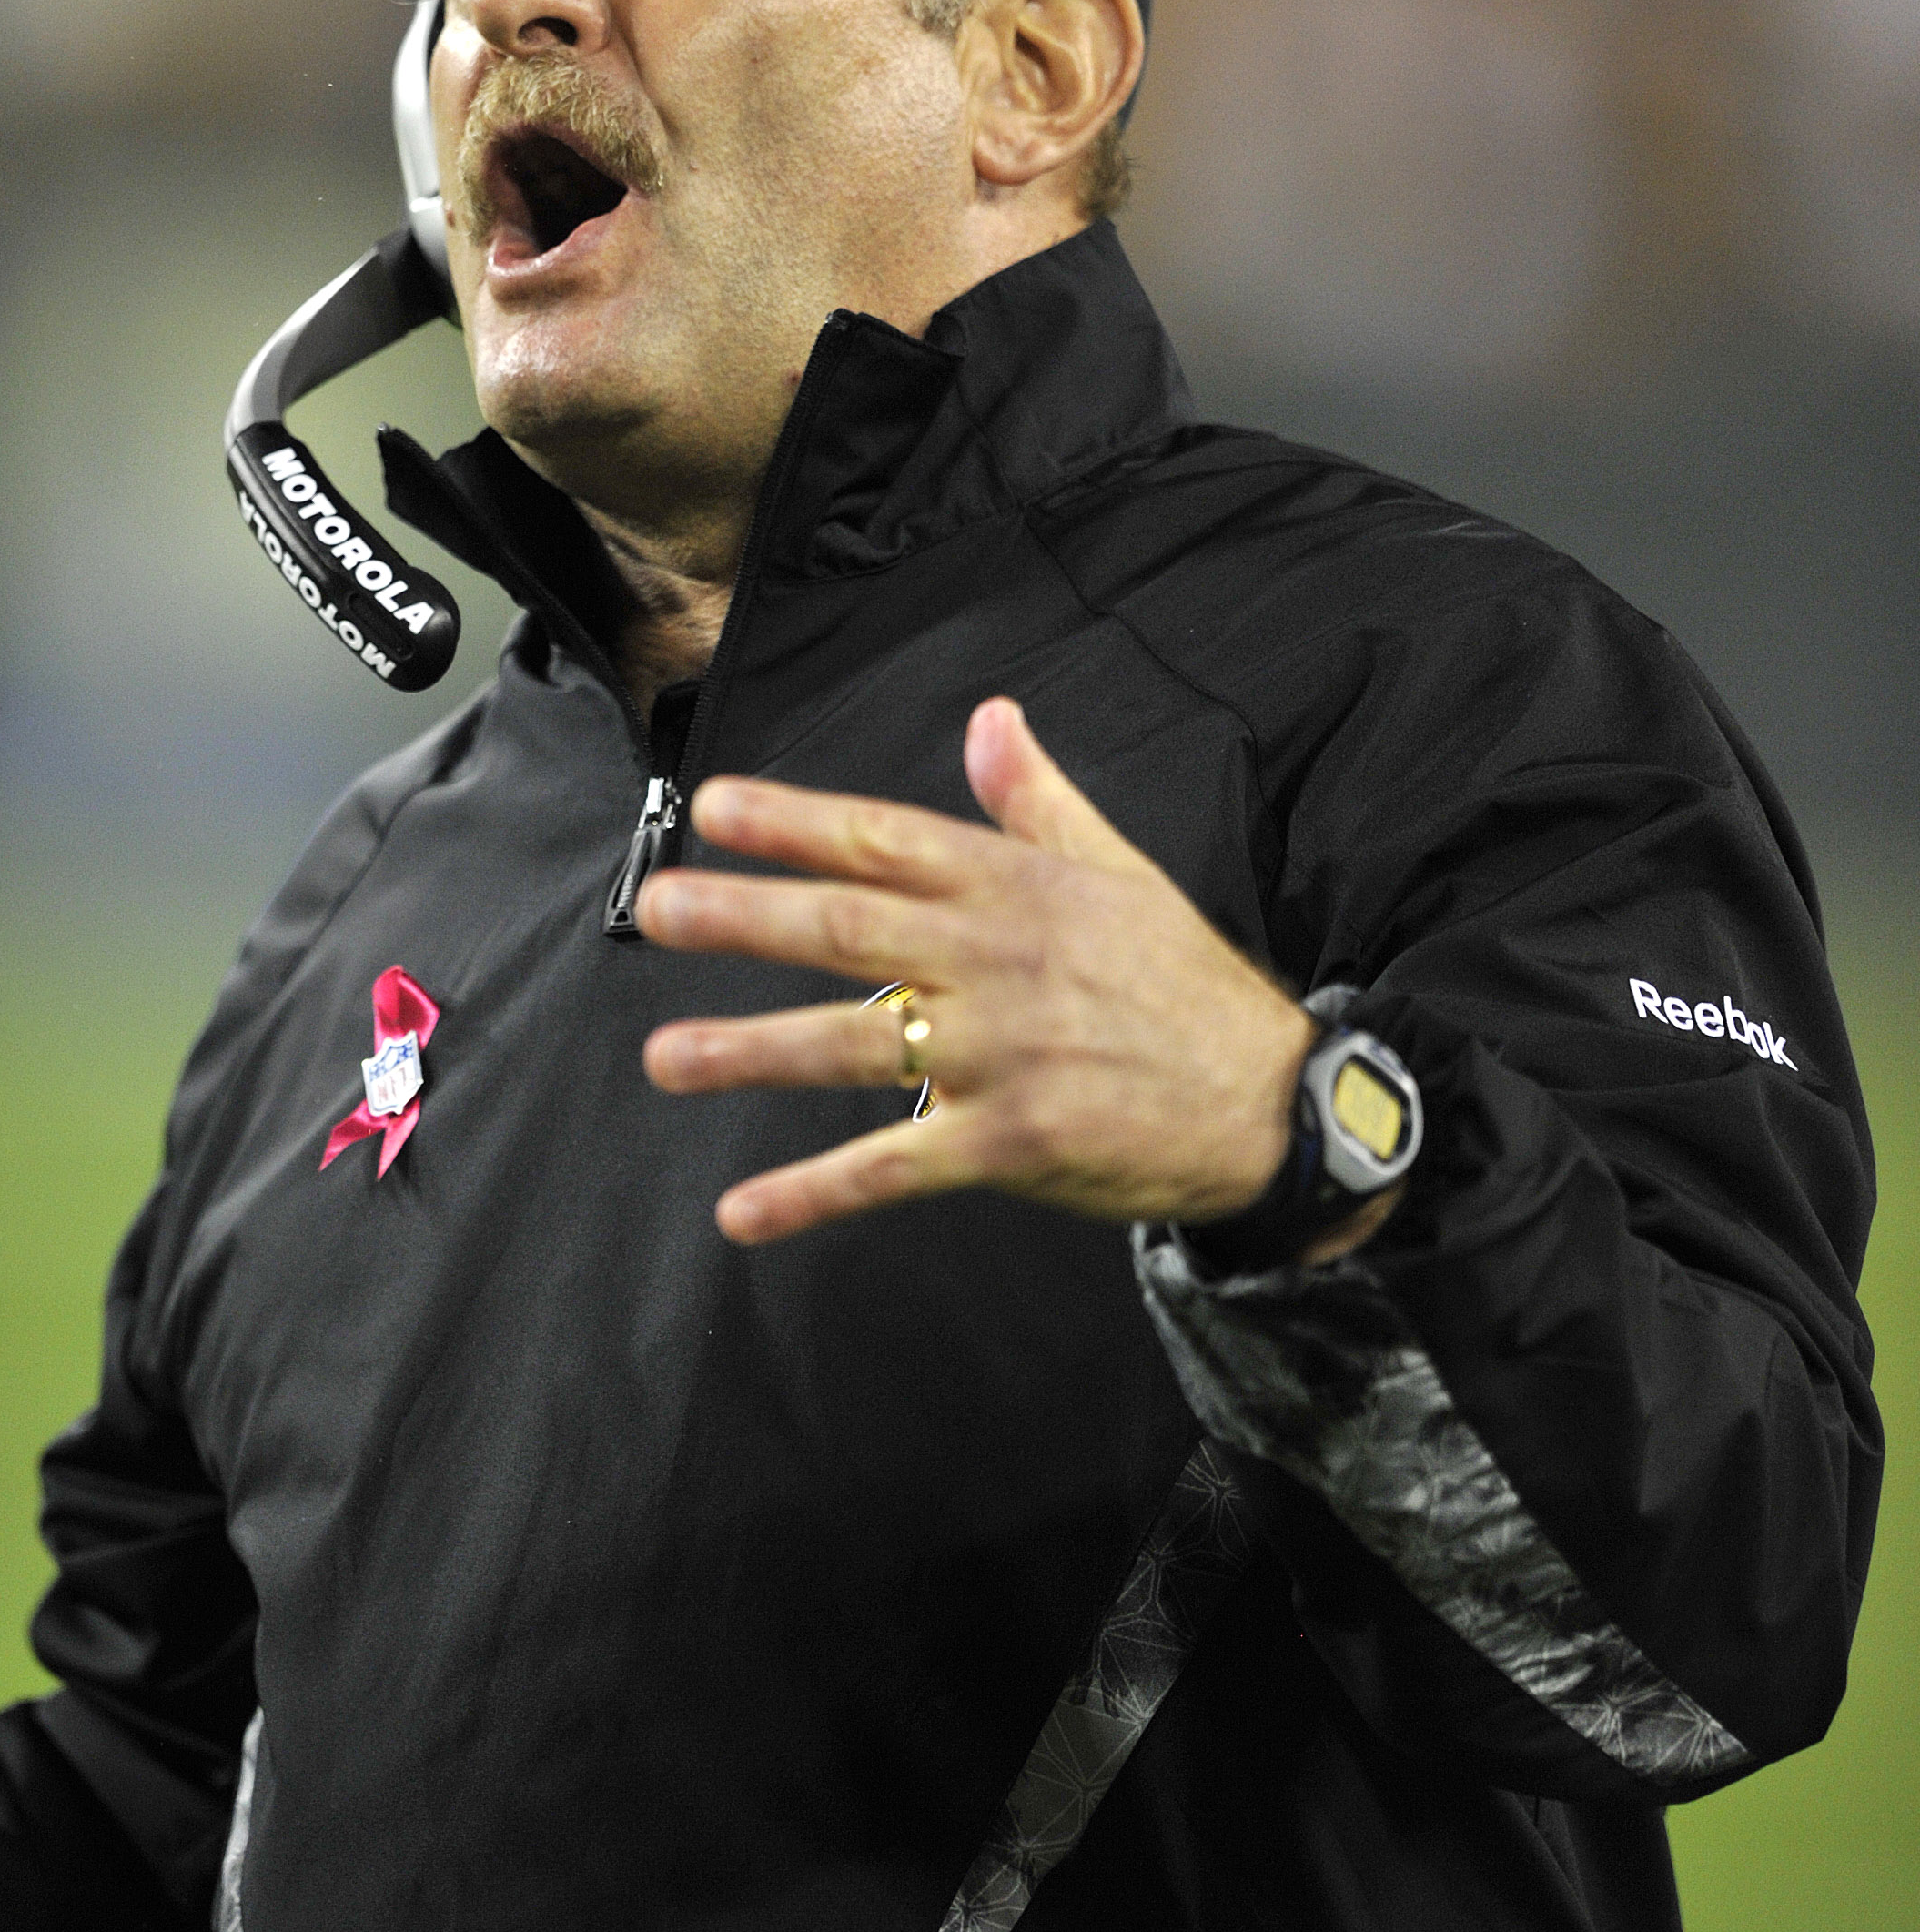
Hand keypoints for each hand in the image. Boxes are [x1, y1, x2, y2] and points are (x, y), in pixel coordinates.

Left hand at [637, 697, 1322, 1248]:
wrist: (1273, 1102)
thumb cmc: (1185, 985)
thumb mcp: (1121, 871)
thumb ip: (1038, 800)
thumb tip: (991, 719)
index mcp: (1018, 890)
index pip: (886, 841)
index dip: (795, 823)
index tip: (714, 809)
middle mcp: (997, 963)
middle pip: (849, 930)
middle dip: (745, 918)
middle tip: (657, 911)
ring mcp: (1001, 1055)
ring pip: (854, 1046)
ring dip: (752, 1051)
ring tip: (667, 1057)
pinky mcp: (1009, 1143)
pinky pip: (893, 1169)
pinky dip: (813, 1194)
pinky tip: (744, 1212)